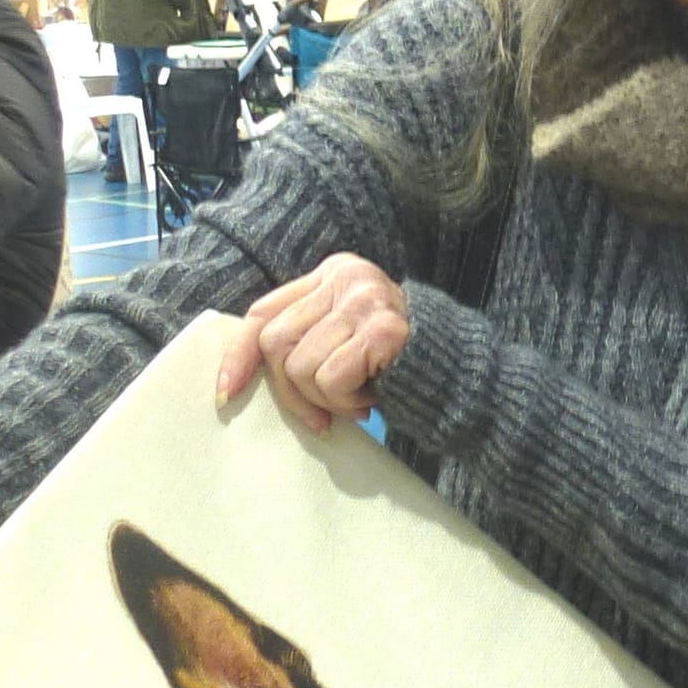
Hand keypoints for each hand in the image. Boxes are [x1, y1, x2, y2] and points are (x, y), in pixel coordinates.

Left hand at [217, 255, 410, 434]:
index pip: (263, 312)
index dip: (239, 356)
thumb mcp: (344, 336)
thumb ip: (305, 337)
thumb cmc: (395, 363)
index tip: (226, 394)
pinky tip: (373, 398)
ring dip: (326, 399)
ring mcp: (366, 299)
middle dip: (291, 391)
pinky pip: (330, 379)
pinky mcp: (383, 329)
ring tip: (359, 399)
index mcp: (333, 272)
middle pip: (276, 342)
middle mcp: (348, 277)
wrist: (462, 374)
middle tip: (321, 416)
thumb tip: (241, 376)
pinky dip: (346, 402)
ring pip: (300, 366)